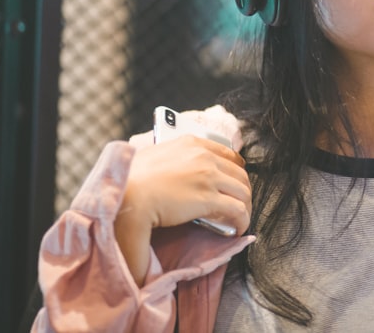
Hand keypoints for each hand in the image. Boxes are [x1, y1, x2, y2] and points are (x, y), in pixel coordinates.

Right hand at [114, 136, 250, 284]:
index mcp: (191, 143)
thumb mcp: (152, 155)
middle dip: (242, 191)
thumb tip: (166, 165)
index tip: (236, 181)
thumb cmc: (131, 177)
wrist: (128, 192)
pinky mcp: (208, 198)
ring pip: (243, 192)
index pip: (227, 153)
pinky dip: (242, 220)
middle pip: (239, 174)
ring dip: (245, 207)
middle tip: (239, 204)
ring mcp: (208, 176)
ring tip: (239, 220)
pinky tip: (238, 229)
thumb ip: (167, 157)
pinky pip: (238, 210)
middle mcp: (204, 156)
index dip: (236, 170)